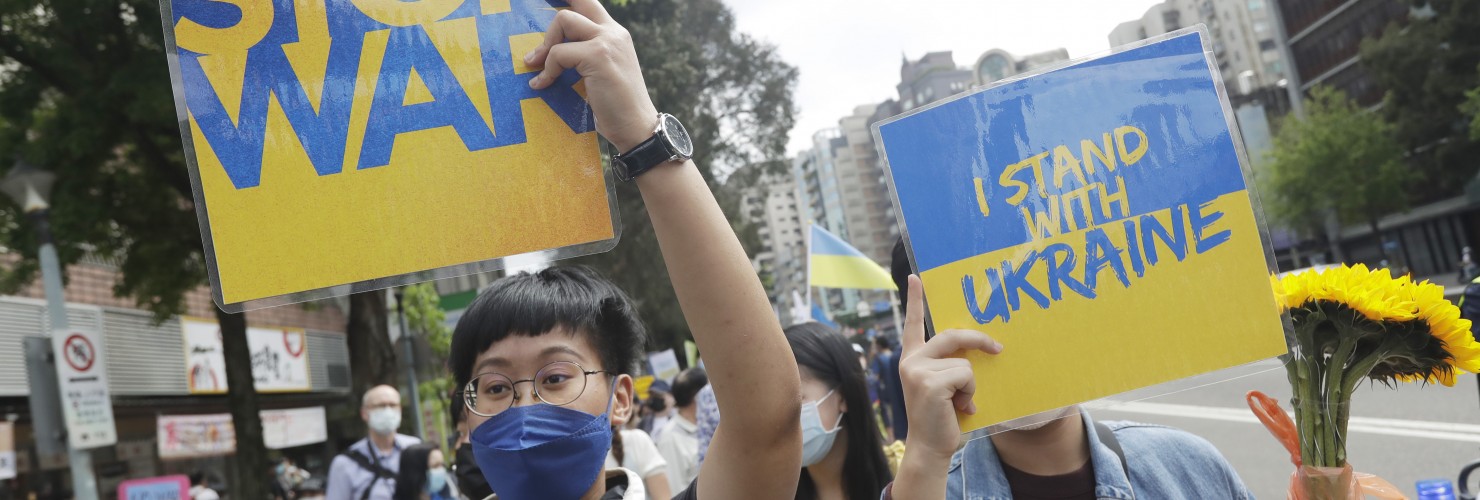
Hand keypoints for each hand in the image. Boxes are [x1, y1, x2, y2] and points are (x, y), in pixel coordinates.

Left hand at [524, 0, 659, 151]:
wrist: (637, 128)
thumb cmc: (617, 107)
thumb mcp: (602, 72)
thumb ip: (585, 55)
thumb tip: (550, 52)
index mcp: (615, 34)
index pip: (588, 3)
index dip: (569, 0)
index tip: (550, 3)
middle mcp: (613, 32)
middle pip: (576, 4)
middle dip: (551, 24)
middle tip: (537, 52)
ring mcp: (607, 41)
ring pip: (564, 21)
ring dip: (545, 46)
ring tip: (535, 65)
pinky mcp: (598, 55)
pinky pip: (559, 52)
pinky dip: (546, 70)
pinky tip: (541, 84)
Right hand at [898, 275, 1002, 461]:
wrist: (929, 447)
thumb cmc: (941, 417)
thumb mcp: (942, 385)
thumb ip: (948, 366)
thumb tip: (980, 349)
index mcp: (912, 359)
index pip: (912, 324)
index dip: (915, 300)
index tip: (915, 278)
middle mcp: (911, 361)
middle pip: (952, 335)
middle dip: (979, 340)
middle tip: (998, 349)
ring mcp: (917, 370)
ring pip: (964, 362)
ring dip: (970, 384)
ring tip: (960, 402)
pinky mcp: (929, 382)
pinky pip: (966, 375)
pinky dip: (969, 392)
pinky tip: (959, 408)